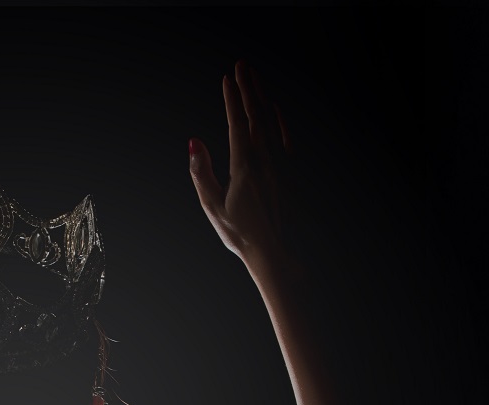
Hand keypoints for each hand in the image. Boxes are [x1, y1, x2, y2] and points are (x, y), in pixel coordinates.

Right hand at [189, 61, 291, 269]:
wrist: (279, 255)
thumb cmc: (242, 235)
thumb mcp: (213, 206)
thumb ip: (202, 172)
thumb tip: (193, 142)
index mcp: (245, 167)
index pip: (237, 123)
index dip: (232, 99)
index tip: (227, 79)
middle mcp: (267, 161)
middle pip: (257, 116)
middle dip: (249, 88)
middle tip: (242, 65)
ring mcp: (283, 166)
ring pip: (273, 123)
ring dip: (264, 98)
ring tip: (256, 78)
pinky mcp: (294, 174)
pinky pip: (288, 139)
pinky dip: (281, 120)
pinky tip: (276, 109)